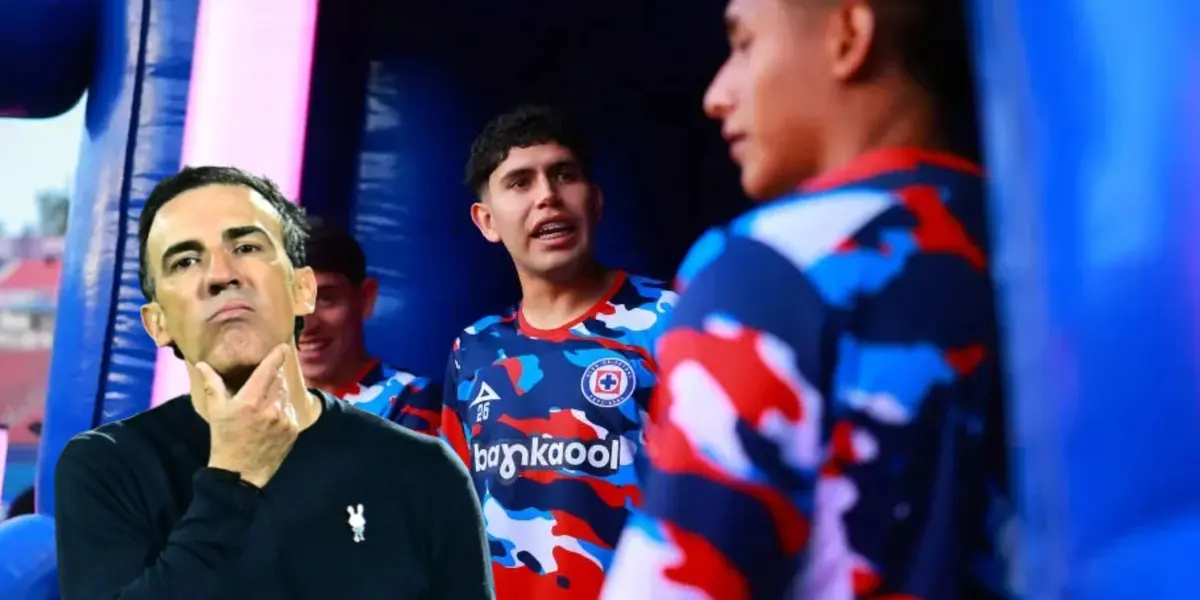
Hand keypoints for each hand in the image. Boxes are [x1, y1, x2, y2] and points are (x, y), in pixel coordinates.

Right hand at [196, 344, 299, 487]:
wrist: (240, 473)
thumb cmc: (225, 439)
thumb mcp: (216, 411)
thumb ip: (213, 385)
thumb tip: (202, 364)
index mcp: (250, 401)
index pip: (268, 371)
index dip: (277, 356)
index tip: (283, 347)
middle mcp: (270, 408)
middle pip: (278, 380)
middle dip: (272, 379)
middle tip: (260, 387)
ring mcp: (284, 419)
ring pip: (285, 395)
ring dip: (277, 395)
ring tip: (262, 408)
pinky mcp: (293, 430)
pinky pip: (291, 410)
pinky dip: (283, 409)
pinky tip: (270, 419)